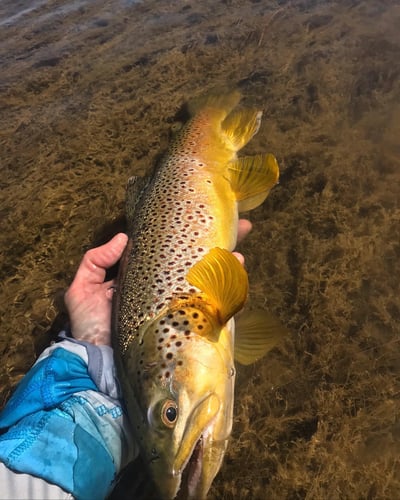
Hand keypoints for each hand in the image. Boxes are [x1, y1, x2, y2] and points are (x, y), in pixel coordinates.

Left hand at [64, 220, 251, 345]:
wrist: (101, 366)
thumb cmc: (90, 328)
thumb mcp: (82, 290)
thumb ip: (96, 260)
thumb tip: (125, 237)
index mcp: (144, 276)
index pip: (167, 250)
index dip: (182, 234)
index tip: (197, 215)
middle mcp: (166, 287)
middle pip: (194, 260)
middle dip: (218, 240)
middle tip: (240, 224)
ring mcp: (180, 304)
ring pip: (209, 276)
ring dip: (227, 257)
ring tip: (241, 238)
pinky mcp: (189, 322)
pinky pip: (214, 301)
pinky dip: (229, 285)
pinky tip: (237, 267)